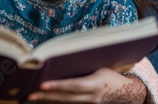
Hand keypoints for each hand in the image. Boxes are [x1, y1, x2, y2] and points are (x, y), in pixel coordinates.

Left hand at [27, 68, 145, 103]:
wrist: (127, 93)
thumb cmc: (111, 75)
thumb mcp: (101, 68)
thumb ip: (84, 67)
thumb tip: (63, 58)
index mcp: (96, 83)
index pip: (74, 85)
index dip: (58, 86)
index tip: (43, 84)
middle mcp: (92, 97)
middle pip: (67, 98)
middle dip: (47, 96)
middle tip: (31, 94)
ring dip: (49, 101)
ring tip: (33, 97)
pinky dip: (56, 103)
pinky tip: (45, 100)